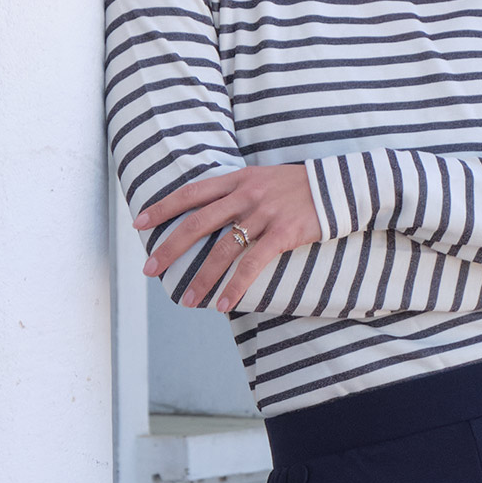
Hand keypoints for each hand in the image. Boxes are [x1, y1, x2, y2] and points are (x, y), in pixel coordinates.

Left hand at [135, 164, 321, 313]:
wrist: (341, 186)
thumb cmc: (301, 187)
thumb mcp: (265, 179)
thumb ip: (239, 191)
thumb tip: (213, 212)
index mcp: (239, 179)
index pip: (192, 192)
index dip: (163, 207)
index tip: (139, 223)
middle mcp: (247, 194)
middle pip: (198, 222)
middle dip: (170, 247)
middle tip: (150, 269)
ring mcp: (265, 213)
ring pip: (222, 249)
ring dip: (201, 278)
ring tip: (186, 300)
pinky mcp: (284, 233)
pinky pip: (253, 264)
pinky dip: (236, 286)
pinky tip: (223, 304)